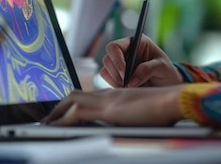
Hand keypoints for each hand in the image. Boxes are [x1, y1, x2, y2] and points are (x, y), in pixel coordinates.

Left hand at [41, 86, 183, 126]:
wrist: (174, 101)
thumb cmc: (164, 109)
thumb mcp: (142, 113)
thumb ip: (130, 117)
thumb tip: (126, 127)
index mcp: (117, 95)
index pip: (88, 95)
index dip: (72, 102)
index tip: (62, 112)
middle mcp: (109, 94)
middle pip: (75, 94)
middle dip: (59, 106)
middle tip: (48, 118)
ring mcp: (108, 100)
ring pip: (72, 100)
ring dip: (56, 112)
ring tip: (45, 123)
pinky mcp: (109, 109)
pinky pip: (77, 112)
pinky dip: (63, 119)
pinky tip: (54, 127)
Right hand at [100, 35, 183, 87]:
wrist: (168, 85)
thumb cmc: (167, 71)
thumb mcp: (162, 67)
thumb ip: (147, 69)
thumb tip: (131, 81)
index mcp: (136, 43)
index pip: (115, 46)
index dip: (116, 59)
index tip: (125, 73)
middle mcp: (125, 52)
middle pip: (108, 58)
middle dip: (116, 72)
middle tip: (128, 83)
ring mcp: (120, 64)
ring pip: (106, 70)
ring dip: (116, 80)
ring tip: (131, 86)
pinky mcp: (117, 77)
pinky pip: (108, 80)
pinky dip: (115, 86)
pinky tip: (128, 88)